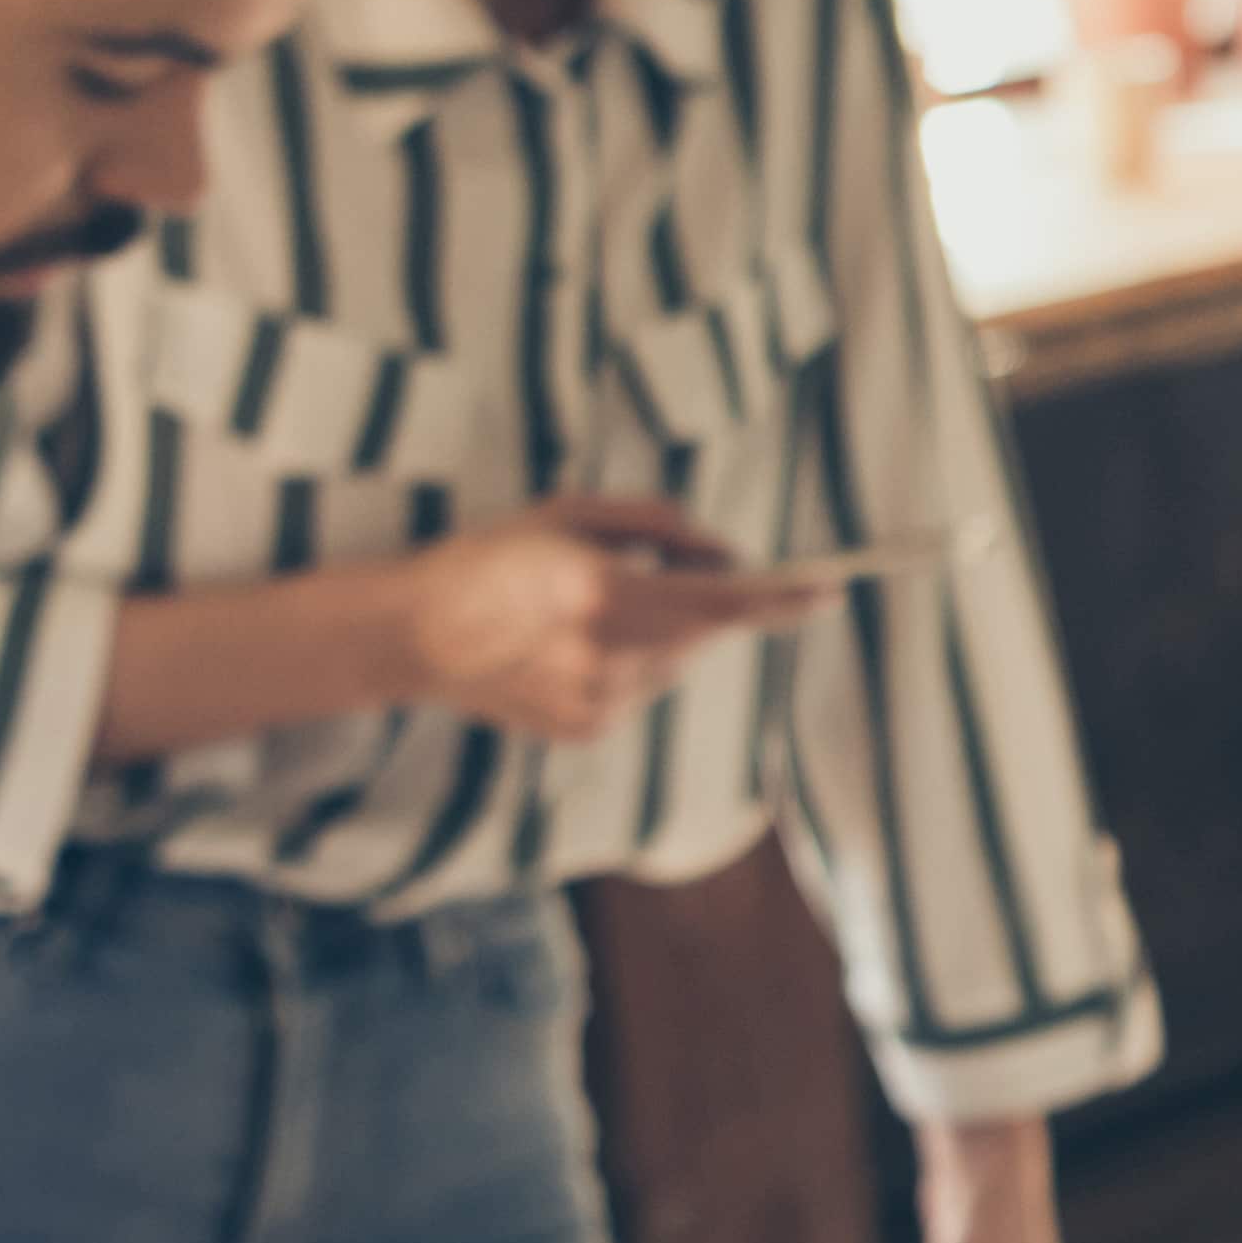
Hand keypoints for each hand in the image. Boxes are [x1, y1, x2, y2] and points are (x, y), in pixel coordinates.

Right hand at [398, 493, 834, 745]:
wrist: (413, 636)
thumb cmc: (489, 559)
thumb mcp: (569, 513)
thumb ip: (658, 526)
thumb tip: (724, 553)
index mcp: (603, 593)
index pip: (721, 602)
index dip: (783, 599)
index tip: (828, 590)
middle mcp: (608, 656)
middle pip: (701, 632)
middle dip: (702, 603)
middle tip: (657, 574)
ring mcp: (598, 701)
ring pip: (672, 663)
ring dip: (658, 633)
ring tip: (585, 610)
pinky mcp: (588, 729)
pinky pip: (638, 689)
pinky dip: (625, 663)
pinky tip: (567, 647)